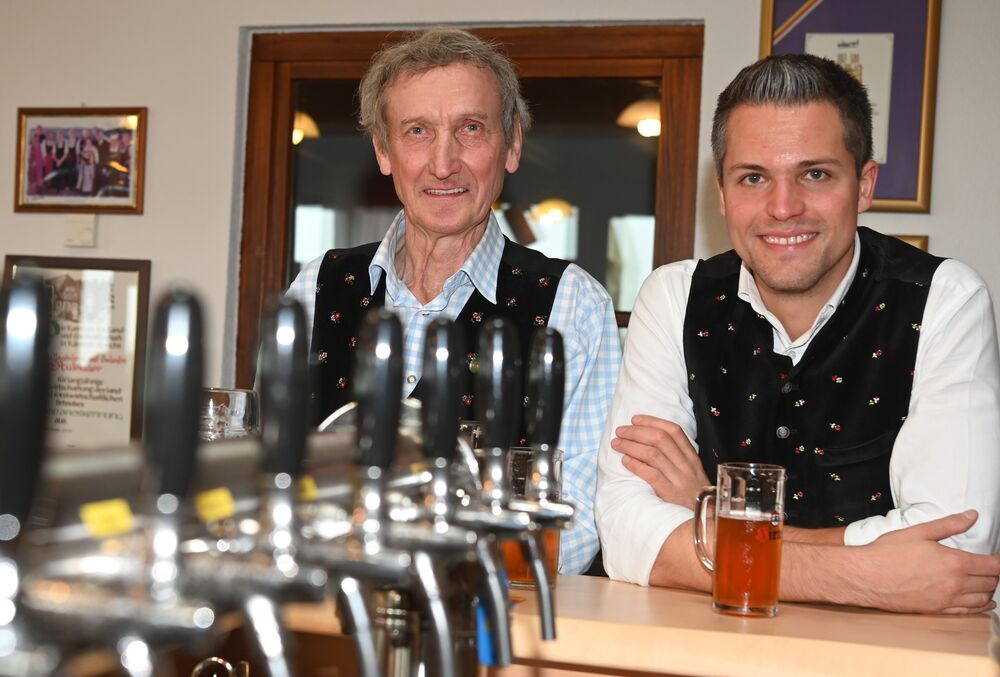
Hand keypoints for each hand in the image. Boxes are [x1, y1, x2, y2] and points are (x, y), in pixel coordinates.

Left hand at [610, 415, 708, 507]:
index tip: (635, 419)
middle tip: (620, 431)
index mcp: (691, 457)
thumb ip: (677, 456)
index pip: (674, 431)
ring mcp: (679, 480)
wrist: (706, 520)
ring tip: (617, 443)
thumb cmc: (693, 495)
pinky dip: (636, 465)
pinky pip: (651, 475)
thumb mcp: (692, 472)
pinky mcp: (670, 494)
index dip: (653, 422)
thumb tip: (650, 439)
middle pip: (660, 439)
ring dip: (631, 446)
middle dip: (637, 432)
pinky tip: (625, 461)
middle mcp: (686, 465)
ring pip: (653, 454)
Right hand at [855, 510, 999, 613]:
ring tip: (986, 580)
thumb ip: (949, 524)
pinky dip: (981, 607)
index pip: (992, 565)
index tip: (999, 556)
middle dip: (994, 573)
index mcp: (953, 563)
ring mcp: (946, 600)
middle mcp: (954, 584)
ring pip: (982, 598)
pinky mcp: (937, 611)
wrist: (865, 577)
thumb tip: (971, 515)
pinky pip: (969, 611)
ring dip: (989, 589)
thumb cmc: (887, 553)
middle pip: (990, 582)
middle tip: (990, 565)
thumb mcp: (918, 532)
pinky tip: (984, 602)